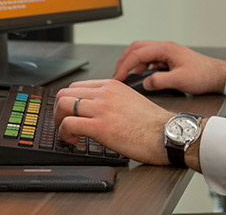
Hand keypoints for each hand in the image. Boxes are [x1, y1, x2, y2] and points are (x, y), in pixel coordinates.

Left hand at [53, 79, 172, 165]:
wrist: (166, 134)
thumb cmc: (153, 124)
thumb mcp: (131, 100)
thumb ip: (113, 100)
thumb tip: (98, 110)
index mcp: (112, 86)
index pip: (78, 86)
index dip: (70, 101)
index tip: (70, 113)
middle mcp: (104, 93)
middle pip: (66, 92)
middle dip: (59, 110)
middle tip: (63, 123)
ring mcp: (101, 108)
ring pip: (63, 105)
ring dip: (59, 120)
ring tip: (66, 133)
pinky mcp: (100, 126)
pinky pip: (69, 123)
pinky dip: (64, 133)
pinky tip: (72, 140)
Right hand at [113, 41, 225, 94]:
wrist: (217, 75)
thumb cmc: (203, 75)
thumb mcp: (180, 80)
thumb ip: (159, 81)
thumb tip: (145, 82)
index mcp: (165, 49)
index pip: (138, 54)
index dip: (125, 66)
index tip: (118, 77)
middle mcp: (165, 47)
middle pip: (137, 48)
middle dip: (124, 60)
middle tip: (117, 74)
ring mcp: (167, 52)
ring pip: (142, 51)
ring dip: (132, 62)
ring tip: (126, 75)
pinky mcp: (169, 58)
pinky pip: (150, 58)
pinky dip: (141, 65)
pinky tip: (141, 74)